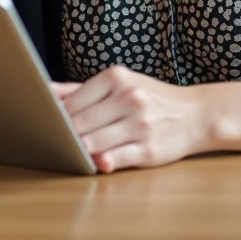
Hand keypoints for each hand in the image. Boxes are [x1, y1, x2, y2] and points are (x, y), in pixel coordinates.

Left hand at [52, 65, 209, 172]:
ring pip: (93, 142)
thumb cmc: (151, 98)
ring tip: (70, 152)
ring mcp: (140, 125)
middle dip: (65, 135)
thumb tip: (45, 92)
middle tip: (52, 141)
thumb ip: (80, 89)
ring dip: (79, 150)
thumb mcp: (120, 83)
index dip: (57, 117)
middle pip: (80, 123)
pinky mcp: (148, 150)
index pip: (73, 101)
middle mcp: (129, 98)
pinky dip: (102, 162)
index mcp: (118, 78)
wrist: (195, 114)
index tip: (48, 124)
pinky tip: (97, 161)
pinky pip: (116, 159)